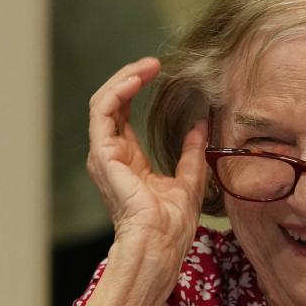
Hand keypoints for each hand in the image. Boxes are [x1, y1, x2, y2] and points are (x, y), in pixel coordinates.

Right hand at [86, 58, 207, 252]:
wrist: (160, 243)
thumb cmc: (172, 224)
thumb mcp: (190, 178)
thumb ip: (193, 151)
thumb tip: (202, 124)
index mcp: (128, 160)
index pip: (123, 113)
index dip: (137, 88)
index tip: (159, 72)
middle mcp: (111, 155)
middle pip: (111, 102)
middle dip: (130, 77)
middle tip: (154, 63)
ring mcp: (104, 154)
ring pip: (103, 102)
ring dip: (123, 78)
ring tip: (147, 66)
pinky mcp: (103, 154)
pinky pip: (102, 112)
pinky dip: (117, 91)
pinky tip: (135, 79)